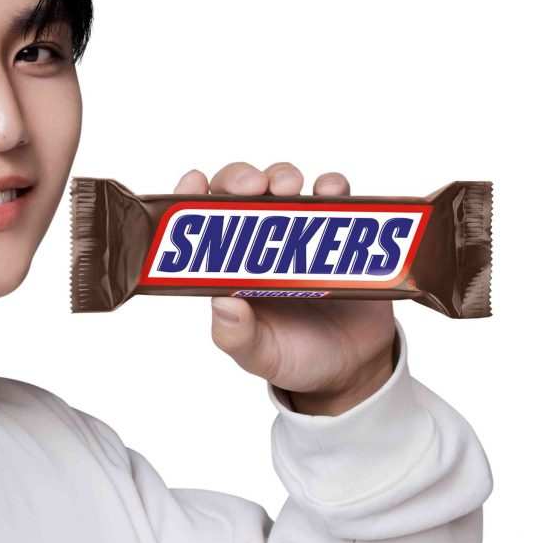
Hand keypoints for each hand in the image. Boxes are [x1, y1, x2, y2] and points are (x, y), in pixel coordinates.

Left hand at [187, 161, 398, 413]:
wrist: (350, 366)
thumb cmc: (294, 357)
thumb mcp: (259, 356)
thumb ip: (237, 336)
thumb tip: (222, 304)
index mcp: (229, 268)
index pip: (201, 222)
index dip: (192, 195)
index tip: (194, 180)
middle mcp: (260, 242)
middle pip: (241, 192)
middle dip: (240, 179)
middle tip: (251, 186)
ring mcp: (299, 232)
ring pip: (284, 185)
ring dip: (283, 176)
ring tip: (289, 188)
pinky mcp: (338, 231)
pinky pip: (335, 196)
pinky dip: (332, 186)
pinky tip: (330, 192)